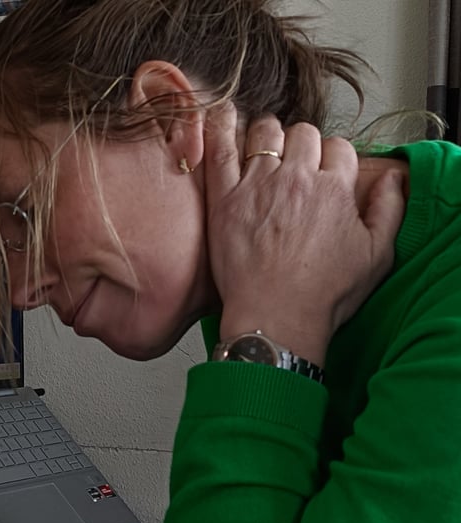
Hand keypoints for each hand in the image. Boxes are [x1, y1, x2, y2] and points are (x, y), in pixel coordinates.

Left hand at [203, 104, 405, 366]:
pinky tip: (221, 116)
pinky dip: (220, 129)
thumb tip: (392, 180)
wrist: (276, 316)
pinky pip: (221, 151)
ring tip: (263, 149)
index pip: (338, 147)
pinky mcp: (225, 200)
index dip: (331, 158)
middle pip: (303, 134)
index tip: (323, 173)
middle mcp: (297, 178)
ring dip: (268, 135)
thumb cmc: (323, 294)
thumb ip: (389, 210)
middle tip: (293, 165)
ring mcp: (258, 186)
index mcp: (335, 188)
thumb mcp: (377, 255)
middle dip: (301, 145)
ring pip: (265, 133)